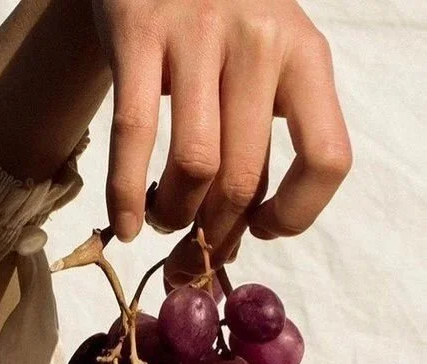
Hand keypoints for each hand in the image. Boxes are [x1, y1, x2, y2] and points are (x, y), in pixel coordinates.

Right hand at [91, 0, 351, 263]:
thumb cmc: (219, 22)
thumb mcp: (264, 62)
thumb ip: (260, 131)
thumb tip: (237, 232)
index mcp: (305, 56)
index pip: (326, 158)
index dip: (295, 214)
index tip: (259, 230)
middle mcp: (261, 42)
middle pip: (244, 177)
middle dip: (214, 235)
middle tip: (192, 254)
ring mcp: (199, 34)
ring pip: (195, 165)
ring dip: (174, 217)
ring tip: (163, 223)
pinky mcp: (139, 34)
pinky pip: (134, 136)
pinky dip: (125, 195)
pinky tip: (124, 224)